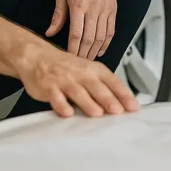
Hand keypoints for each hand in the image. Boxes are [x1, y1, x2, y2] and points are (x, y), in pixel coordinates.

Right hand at [14, 42, 138, 117]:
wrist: (37, 56)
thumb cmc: (65, 66)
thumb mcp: (87, 71)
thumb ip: (102, 86)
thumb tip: (121, 104)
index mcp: (93, 69)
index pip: (112, 81)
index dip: (123, 94)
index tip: (133, 106)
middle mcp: (81, 74)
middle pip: (97, 87)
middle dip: (108, 99)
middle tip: (118, 110)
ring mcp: (64, 80)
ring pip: (78, 92)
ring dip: (88, 103)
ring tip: (97, 114)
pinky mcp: (48, 87)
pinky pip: (56, 97)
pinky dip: (62, 105)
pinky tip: (67, 113)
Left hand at [46, 0, 117, 58]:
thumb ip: (58, 15)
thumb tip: (50, 32)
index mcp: (79, 5)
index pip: (76, 34)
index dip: (73, 50)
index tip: (69, 59)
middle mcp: (94, 9)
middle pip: (89, 39)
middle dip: (83, 55)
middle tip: (78, 66)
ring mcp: (105, 10)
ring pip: (101, 38)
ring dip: (94, 52)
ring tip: (87, 61)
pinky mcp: (112, 10)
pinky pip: (111, 31)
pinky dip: (106, 43)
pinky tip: (100, 50)